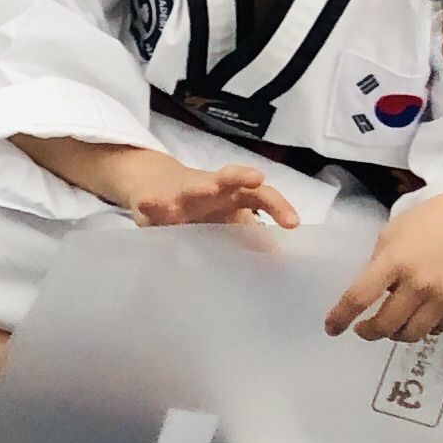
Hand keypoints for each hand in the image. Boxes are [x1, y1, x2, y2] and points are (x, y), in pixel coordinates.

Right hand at [119, 153, 301, 229]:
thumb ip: (253, 239)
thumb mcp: (229, 222)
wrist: (155, 184)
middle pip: (229, 179)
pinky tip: (149, 204)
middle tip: (256, 179)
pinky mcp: (156, 199)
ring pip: (193, 187)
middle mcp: (211, 188)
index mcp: (234, 194)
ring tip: (208, 189)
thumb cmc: (203, 208)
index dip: (279, 207)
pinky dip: (153, 203)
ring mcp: (182, 192)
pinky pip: (154, 202)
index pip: (261, 196)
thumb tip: (281, 264)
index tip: (292, 224)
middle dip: (241, 178)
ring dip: (201, 188)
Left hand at [326, 182, 442, 340]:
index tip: (331, 328)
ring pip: (411, 333)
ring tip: (391, 325)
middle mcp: (419, 283)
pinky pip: (437, 329)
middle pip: (385, 325)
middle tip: (363, 329)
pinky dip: (423, 327)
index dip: (341, 317)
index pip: (359, 297)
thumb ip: (380, 261)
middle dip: (368, 332)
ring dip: (395, 334)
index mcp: (395, 260)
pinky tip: (419, 317)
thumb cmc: (435, 218)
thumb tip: (371, 290)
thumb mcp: (395, 231)